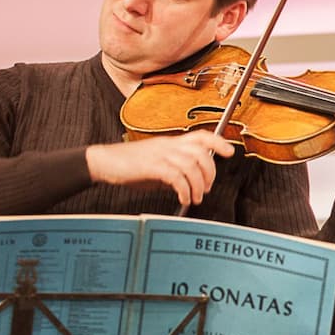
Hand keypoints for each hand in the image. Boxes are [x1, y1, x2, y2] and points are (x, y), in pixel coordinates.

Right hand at [86, 130, 235, 206]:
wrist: (104, 162)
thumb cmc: (129, 165)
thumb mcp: (156, 164)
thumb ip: (174, 169)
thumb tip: (189, 183)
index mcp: (170, 143)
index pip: (201, 135)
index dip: (218, 141)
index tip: (230, 151)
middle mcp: (168, 145)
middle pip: (201, 152)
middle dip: (210, 172)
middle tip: (206, 188)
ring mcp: (160, 154)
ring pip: (191, 164)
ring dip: (198, 184)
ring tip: (195, 197)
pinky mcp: (152, 166)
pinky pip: (176, 176)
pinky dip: (184, 189)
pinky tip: (184, 198)